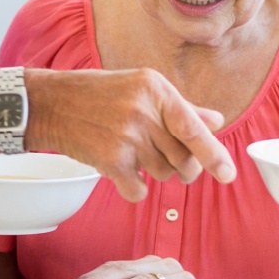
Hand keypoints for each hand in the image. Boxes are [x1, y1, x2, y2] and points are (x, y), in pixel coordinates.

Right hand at [27, 68, 235, 201]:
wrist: (50, 104)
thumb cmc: (99, 94)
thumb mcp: (141, 89)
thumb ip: (181, 107)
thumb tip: (216, 121)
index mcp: (156, 88)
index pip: (193, 127)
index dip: (213, 154)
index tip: (228, 175)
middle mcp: (143, 111)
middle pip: (182, 158)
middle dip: (182, 167)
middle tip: (169, 162)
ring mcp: (125, 136)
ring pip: (162, 174)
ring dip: (154, 173)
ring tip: (134, 155)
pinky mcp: (109, 160)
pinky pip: (138, 190)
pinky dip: (134, 189)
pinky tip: (121, 172)